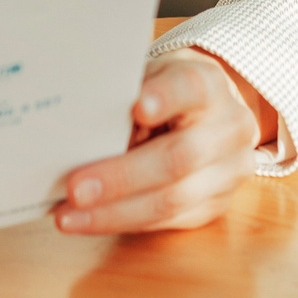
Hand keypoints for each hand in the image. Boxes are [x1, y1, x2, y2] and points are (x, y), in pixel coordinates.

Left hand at [55, 49, 275, 235]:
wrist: (210, 113)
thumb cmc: (166, 89)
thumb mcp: (151, 75)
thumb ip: (127, 94)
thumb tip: (81, 126)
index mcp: (210, 84)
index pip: (190, 87)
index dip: (164, 97)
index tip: (136, 107)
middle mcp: (229, 128)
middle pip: (178, 157)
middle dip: (121, 177)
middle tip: (75, 188)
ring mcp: (228, 172)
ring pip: (172, 199)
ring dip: (115, 212)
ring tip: (69, 216)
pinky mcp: (215, 205)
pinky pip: (167, 220)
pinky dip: (122, 221)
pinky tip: (88, 221)